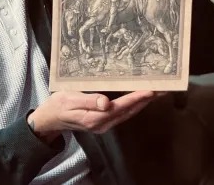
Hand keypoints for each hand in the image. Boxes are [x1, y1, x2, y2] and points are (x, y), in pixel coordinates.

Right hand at [26, 90, 158, 142]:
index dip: (136, 98)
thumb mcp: (70, 99)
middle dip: (146, 100)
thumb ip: (88, 100)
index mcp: (96, 118)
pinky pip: (122, 113)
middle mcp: (103, 123)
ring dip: (142, 103)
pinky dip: (133, 104)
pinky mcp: (103, 121)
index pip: (121, 106)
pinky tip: (139, 98)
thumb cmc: (58, 105)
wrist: (49, 119)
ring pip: (128, 113)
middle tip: (163, 88)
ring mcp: (104, 124)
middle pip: (130, 111)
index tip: (151, 90)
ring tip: (157, 92)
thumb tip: (106, 103)